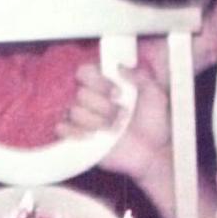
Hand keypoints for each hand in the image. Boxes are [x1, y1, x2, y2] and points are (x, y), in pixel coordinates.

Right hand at [56, 62, 170, 183]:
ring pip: (74, 111)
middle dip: (103, 106)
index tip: (117, 93)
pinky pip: (62, 128)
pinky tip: (95, 136)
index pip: (84, 71)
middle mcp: (91, 99)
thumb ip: (139, 76)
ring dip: (97, 121)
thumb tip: (120, 67)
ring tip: (115, 129)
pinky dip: (76, 131)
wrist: (154, 150)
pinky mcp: (78, 137)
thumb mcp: (154, 94)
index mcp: (105, 85)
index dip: (98, 81)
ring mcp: (83, 118)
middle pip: (80, 93)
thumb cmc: (153, 122)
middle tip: (122, 115)